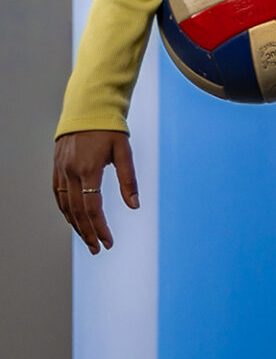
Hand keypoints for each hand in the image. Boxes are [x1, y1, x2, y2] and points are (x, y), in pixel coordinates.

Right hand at [53, 130, 138, 253]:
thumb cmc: (110, 129)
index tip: (109, 242)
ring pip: (65, 206)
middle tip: (97, 250)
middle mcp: (71, 172)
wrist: (87, 108)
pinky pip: (58, 195)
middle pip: (77, 212)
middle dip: (88, 233)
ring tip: (87, 240)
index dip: (100, 228)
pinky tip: (74, 220)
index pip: (93, 207)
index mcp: (88, 169)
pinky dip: (65, 211)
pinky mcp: (57, 168)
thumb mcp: (124, 151)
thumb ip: (129, 179)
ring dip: (75, 225)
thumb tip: (135, 205)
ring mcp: (61, 170)